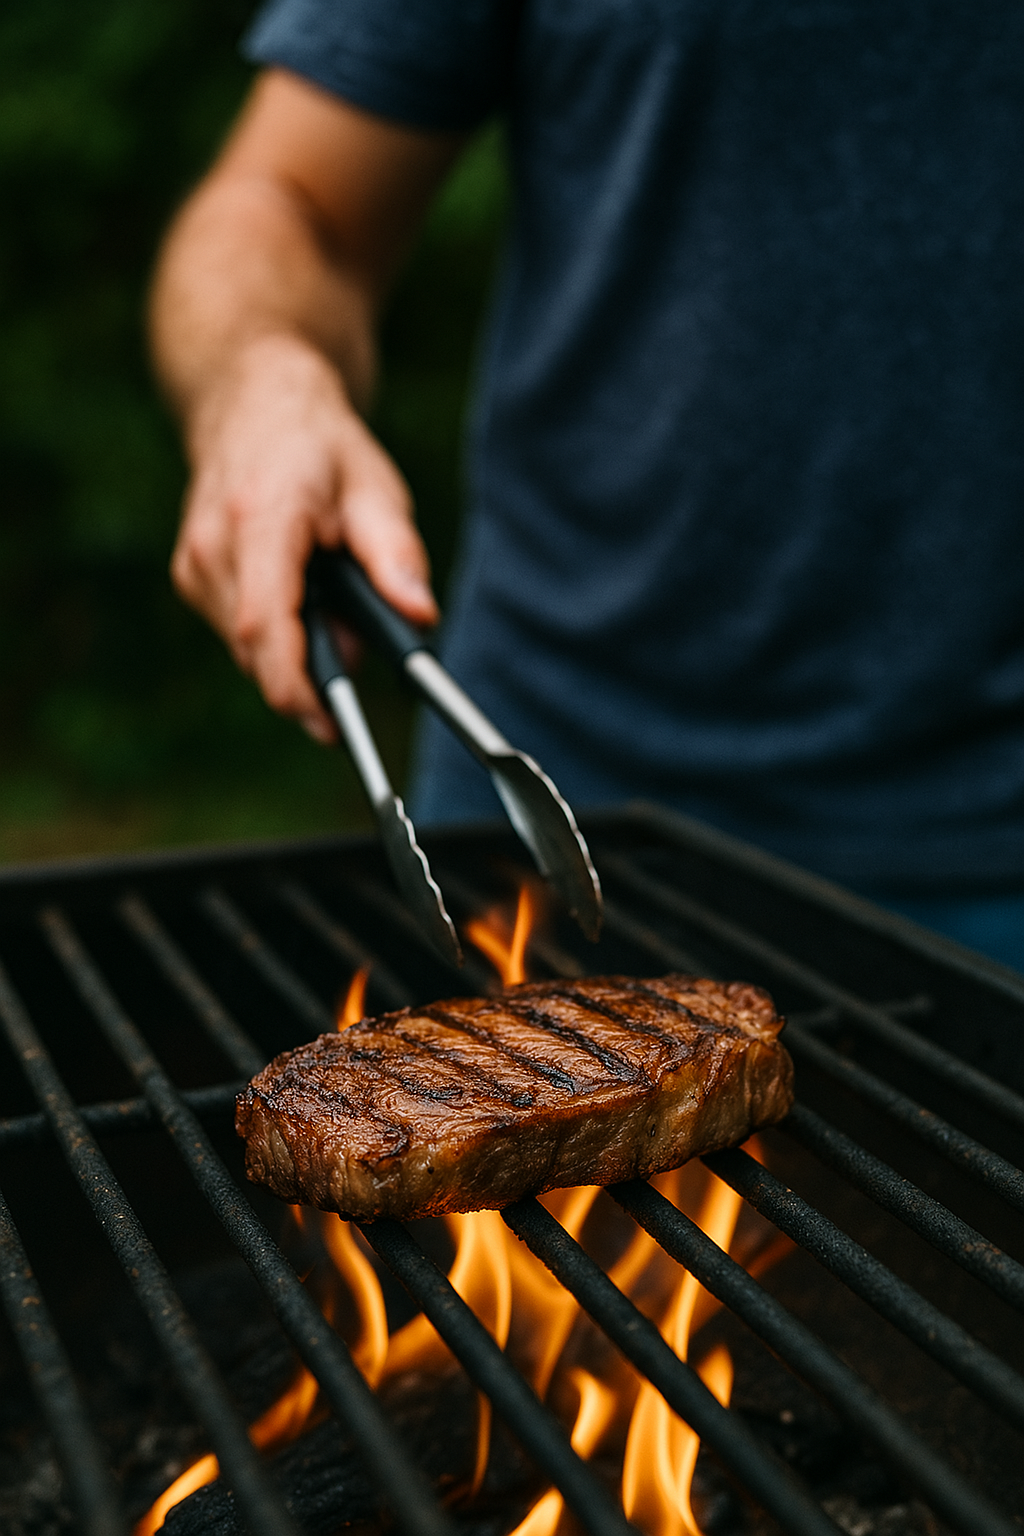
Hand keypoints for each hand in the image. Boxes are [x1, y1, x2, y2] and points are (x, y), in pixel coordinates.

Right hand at [171, 331, 437, 741]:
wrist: (252, 401)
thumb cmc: (319, 446)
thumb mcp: (375, 489)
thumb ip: (396, 556)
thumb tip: (420, 617)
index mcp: (258, 521)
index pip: (264, 626)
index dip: (296, 687)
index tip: (332, 726)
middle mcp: (212, 548)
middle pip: (259, 650)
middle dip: (315, 668)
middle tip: (360, 629)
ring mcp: (193, 565)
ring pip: (249, 649)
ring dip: (299, 648)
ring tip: (333, 592)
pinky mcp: (191, 578)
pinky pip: (239, 634)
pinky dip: (280, 631)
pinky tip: (304, 589)